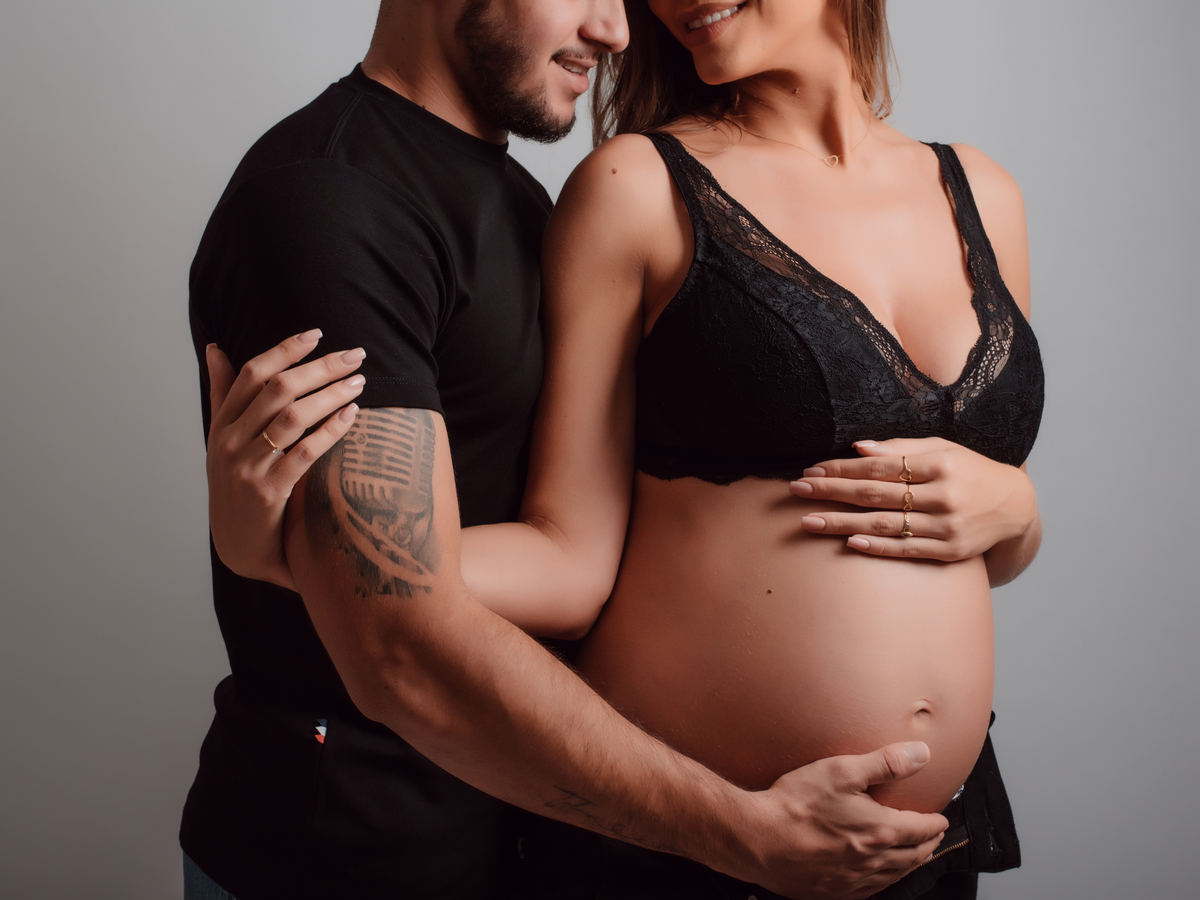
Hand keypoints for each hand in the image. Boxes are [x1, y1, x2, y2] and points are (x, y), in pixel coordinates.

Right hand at [205, 329, 365, 589]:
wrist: (238, 549)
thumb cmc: (237, 487)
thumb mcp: (222, 439)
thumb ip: (224, 394)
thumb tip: (217, 348)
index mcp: (222, 424)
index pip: (253, 373)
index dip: (285, 349)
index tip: (318, 334)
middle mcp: (230, 442)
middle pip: (278, 389)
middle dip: (320, 367)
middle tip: (355, 355)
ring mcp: (247, 467)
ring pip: (293, 417)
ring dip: (330, 394)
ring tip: (359, 383)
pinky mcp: (268, 493)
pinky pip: (305, 452)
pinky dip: (331, 429)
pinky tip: (352, 415)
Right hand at [742, 742, 947, 898]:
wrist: (758, 838)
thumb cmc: (796, 803)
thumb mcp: (841, 771)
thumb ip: (885, 763)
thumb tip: (921, 754)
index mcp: (880, 830)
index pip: (921, 829)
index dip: (935, 823)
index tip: (941, 819)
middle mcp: (873, 861)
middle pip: (913, 856)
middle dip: (928, 844)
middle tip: (933, 836)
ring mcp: (854, 880)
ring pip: (895, 875)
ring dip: (910, 863)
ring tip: (915, 855)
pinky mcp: (834, 890)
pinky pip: (871, 890)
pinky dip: (886, 880)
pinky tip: (881, 875)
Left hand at [789, 437, 1037, 561]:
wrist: (1017, 506)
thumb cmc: (971, 470)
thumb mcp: (944, 449)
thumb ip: (901, 448)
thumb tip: (858, 448)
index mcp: (940, 464)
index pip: (879, 466)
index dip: (842, 468)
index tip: (812, 469)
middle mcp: (943, 495)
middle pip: (875, 493)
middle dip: (831, 492)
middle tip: (797, 490)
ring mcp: (947, 526)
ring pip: (884, 524)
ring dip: (842, 523)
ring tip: (808, 521)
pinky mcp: (950, 551)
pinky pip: (906, 549)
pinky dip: (877, 547)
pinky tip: (849, 543)